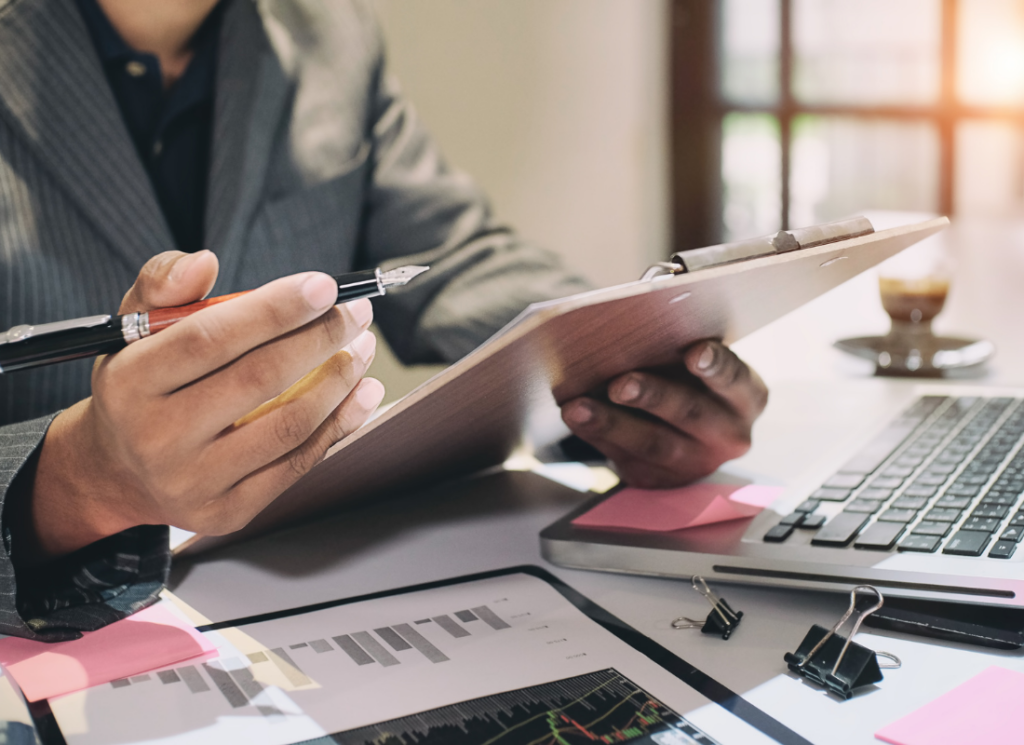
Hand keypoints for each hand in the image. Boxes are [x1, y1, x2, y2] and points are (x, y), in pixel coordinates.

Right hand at [25, 251, 384, 559]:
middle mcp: (157, 437)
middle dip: (321, 338)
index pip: (210, 338)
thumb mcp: (132, 327)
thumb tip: (205, 262)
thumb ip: (164, 284)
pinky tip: (362, 393)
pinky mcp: (228, 511)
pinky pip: (299, 463)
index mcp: (130, 383)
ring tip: (362, 348)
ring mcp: (194, 481)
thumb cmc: (140, 386)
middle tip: (355, 311)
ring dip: (340, 381)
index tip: (324, 286)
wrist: (120, 472)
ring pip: (289, 425)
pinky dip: (340, 424)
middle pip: (259, 379)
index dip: (274, 309)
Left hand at [560, 340, 767, 487]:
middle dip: (653, 396)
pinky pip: (627, 458)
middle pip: (689, 413)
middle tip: (620, 383)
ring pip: (652, 444)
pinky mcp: (660, 479)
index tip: (695, 351)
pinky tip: (576, 419)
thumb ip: (679, 344)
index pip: (735, 379)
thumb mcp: (696, 362)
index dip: (716, 366)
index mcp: (747, 396)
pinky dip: (597, 436)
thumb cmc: (689, 379)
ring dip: (612, 423)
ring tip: (579, 407)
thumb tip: (635, 321)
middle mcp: (728, 434)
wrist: (686, 429)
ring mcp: (695, 463)